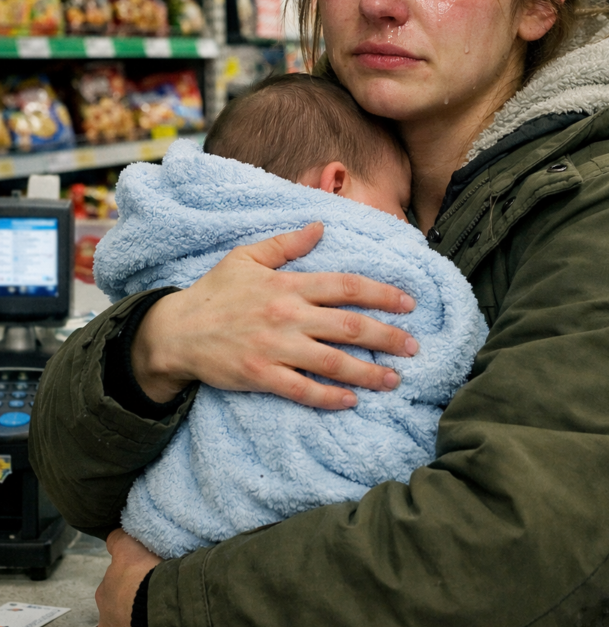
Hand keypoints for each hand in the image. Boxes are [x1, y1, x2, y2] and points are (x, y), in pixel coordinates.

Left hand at [95, 529, 161, 626]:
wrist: (165, 620)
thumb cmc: (157, 580)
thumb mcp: (138, 547)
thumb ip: (127, 539)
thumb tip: (122, 532)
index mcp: (110, 582)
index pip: (115, 568)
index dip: (130, 569)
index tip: (143, 570)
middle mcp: (107, 611)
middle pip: (117, 602)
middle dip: (133, 602)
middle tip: (158, 598)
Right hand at [131, 221, 418, 409]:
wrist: (176, 330)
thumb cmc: (214, 292)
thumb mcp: (247, 257)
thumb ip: (287, 243)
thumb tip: (320, 225)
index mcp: (288, 284)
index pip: (347, 286)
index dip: (382, 294)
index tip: (408, 304)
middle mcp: (288, 314)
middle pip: (350, 326)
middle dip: (388, 337)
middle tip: (414, 347)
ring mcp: (276, 347)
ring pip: (334, 362)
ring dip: (369, 372)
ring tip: (394, 380)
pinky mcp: (262, 376)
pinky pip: (303, 390)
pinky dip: (330, 397)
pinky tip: (351, 401)